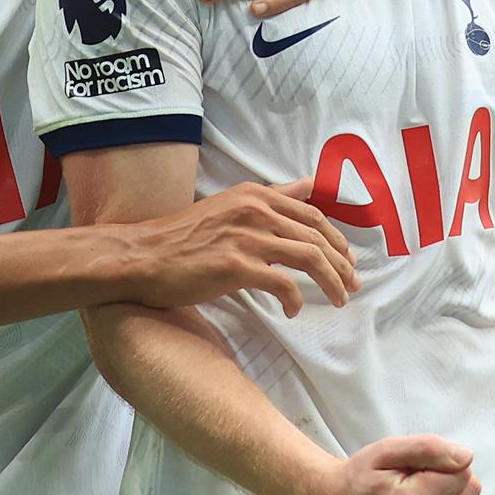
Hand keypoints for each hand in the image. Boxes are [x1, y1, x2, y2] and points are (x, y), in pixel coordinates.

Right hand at [128, 178, 357, 315]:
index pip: (313, 215)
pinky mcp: (235, 266)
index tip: (348, 262)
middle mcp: (255, 210)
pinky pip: (283, 283)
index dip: (337, 240)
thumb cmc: (183, 238)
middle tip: (352, 285)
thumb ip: (273, 196)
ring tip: (338, 300)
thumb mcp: (231, 205)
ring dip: (331, 282)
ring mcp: (246, 237)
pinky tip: (293, 310)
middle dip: (342, 264)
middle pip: (318, 237)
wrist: (142, 256)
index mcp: (256, 195)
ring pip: (310, 258)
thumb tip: (311, 184)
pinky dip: (295, 299)